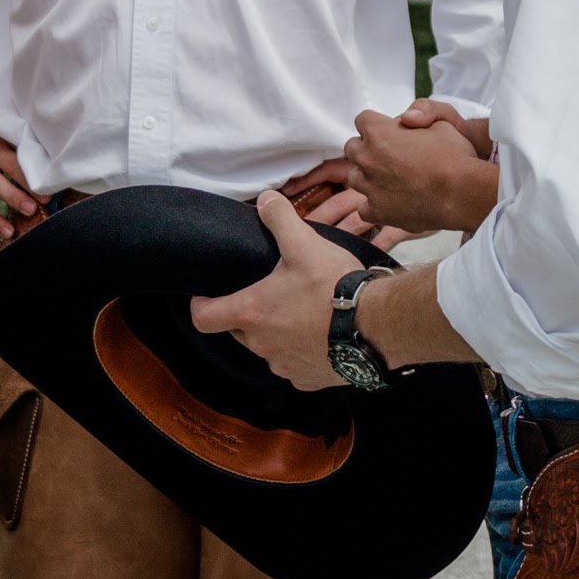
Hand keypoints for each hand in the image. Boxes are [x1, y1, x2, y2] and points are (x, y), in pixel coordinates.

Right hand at [0, 84, 40, 240]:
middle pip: (12, 168)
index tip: (56, 181)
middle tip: (47, 199)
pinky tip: (7, 231)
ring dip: (14, 200)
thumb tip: (45, 164)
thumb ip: (13, 146)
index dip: (39, 168)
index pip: (22, 153)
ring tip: (31, 213)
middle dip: (30, 184)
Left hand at [190, 191, 353, 390]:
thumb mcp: (304, 243)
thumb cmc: (334, 286)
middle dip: (247, 313)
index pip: (203, 317)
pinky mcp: (307, 379)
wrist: (376, 325)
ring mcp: (284, 365)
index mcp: (251, 313)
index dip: (202, 304)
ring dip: (276, 333)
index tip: (211, 295)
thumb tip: (266, 199)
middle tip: (269, 292)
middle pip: (237, 331)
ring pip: (267, 348)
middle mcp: (261, 345)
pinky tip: (320, 333)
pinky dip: (301, 351)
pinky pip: (294, 365)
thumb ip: (279, 218)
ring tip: (300, 311)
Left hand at [344, 106, 498, 236]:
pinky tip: (391, 202)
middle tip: (389, 156)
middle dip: (367, 149)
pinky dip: (374, 205)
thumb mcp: (441, 121)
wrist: (462, 193)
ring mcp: (369, 186)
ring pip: (354, 178)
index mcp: (378, 132)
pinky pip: (363, 208)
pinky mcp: (376, 211)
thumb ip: (417, 116)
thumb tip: (404, 121)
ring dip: (368, 176)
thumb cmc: (454, 156)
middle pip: (353, 148)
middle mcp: (367, 158)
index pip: (362, 120)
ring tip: (391, 180)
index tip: (388, 132)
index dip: (377, 124)